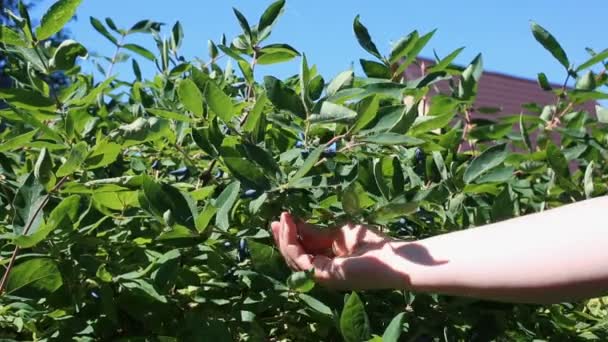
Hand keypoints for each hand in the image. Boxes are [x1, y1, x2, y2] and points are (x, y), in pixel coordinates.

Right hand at [270, 212, 412, 289]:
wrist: (393, 258)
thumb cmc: (373, 245)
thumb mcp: (339, 234)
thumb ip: (317, 234)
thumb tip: (297, 226)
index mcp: (328, 265)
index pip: (303, 252)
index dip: (292, 236)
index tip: (284, 217)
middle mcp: (322, 274)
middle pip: (294, 257)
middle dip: (283, 238)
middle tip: (276, 219)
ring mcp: (321, 277)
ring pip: (293, 259)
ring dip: (285, 238)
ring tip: (283, 219)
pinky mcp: (323, 275)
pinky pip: (300, 259)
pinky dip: (292, 242)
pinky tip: (291, 226)